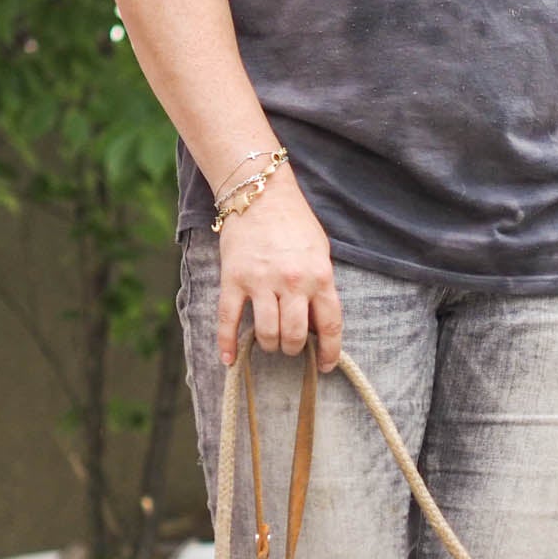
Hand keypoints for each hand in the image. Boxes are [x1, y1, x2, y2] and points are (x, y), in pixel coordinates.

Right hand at [216, 170, 343, 372]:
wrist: (259, 193)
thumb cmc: (295, 224)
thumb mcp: (321, 254)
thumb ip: (322, 288)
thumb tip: (319, 326)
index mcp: (320, 277)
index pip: (330, 326)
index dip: (329, 352)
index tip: (326, 365)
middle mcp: (293, 282)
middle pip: (295, 335)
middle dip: (294, 348)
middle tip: (290, 346)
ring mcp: (262, 281)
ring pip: (267, 333)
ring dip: (270, 345)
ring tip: (270, 342)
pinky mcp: (234, 278)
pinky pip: (228, 319)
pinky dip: (227, 343)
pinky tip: (229, 360)